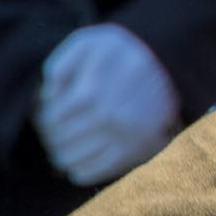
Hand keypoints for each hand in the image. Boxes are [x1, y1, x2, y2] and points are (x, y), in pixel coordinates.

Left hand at [35, 23, 177, 185]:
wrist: (171, 63)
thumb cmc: (121, 53)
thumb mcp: (89, 42)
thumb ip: (60, 63)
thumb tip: (48, 96)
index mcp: (91, 93)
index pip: (50, 119)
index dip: (45, 116)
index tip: (52, 111)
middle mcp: (108, 118)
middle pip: (58, 141)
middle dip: (53, 136)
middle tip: (59, 128)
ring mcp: (124, 138)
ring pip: (69, 161)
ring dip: (63, 153)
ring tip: (71, 141)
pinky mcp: (136, 153)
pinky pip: (88, 173)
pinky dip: (79, 168)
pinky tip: (85, 153)